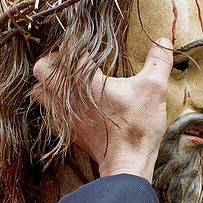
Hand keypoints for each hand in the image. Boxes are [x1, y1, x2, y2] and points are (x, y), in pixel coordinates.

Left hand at [32, 39, 171, 180]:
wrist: (128, 162)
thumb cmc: (137, 126)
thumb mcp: (154, 88)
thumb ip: (159, 61)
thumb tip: (163, 41)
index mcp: (85, 81)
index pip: (67, 51)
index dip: (75, 42)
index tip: (88, 41)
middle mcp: (68, 96)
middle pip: (42, 69)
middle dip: (53, 59)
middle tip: (72, 59)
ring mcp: (65, 115)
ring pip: (39, 92)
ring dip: (48, 83)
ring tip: (67, 79)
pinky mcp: (68, 131)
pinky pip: (49, 115)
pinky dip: (53, 107)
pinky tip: (69, 104)